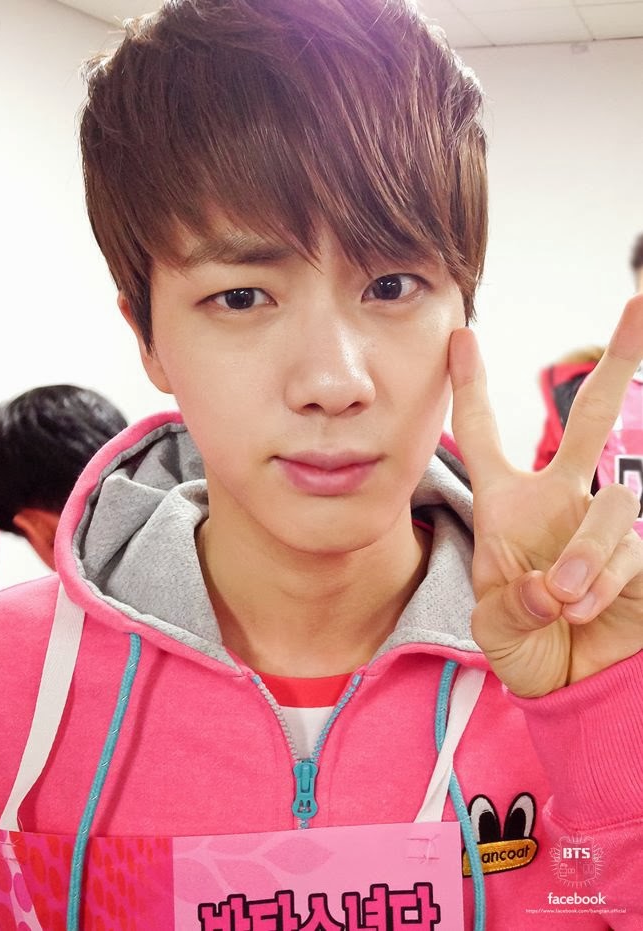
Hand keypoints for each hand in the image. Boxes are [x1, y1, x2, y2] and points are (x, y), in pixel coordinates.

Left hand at [449, 295, 642, 697]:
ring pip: (611, 503)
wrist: (566, 682)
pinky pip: (627, 549)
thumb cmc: (522, 642)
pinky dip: (602, 583)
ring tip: (562, 597)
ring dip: (583, 554)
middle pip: (589, 420)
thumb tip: (552, 584)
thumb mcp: (495, 625)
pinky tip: (584, 606)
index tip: (460, 336)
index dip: (471, 388)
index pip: (484, 435)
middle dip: (616, 365)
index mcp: (507, 504)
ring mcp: (602, 522)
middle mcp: (559, 499)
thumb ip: (512, 603)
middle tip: (640, 307)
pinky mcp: (638, 552)